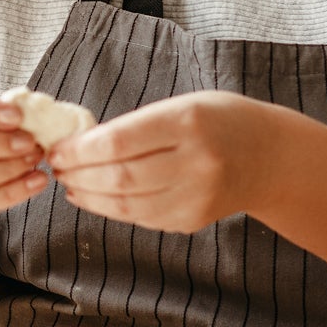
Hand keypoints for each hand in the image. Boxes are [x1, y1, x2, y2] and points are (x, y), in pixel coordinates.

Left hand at [48, 90, 280, 232]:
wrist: (271, 157)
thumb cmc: (218, 120)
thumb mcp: (182, 106)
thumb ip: (136, 126)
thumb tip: (80, 144)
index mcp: (188, 123)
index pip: (120, 141)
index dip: (80, 149)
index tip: (56, 148)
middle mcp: (194, 163)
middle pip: (119, 177)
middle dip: (78, 174)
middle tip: (55, 167)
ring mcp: (196, 197)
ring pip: (126, 205)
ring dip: (89, 196)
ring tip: (69, 183)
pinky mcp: (193, 220)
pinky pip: (142, 218)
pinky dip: (111, 209)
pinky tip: (94, 197)